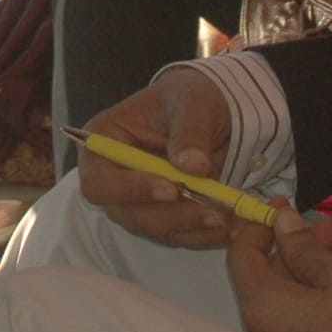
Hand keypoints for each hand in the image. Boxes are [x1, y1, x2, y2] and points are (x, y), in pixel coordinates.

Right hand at [77, 74, 238, 248]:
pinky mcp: (164, 215)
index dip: (129, 190)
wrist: (213, 111)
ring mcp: (138, 200)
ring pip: (156, 229)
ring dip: (192, 227)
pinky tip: (233, 224)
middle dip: (170, 215)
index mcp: (104, 141)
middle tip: (211, 209)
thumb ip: (190, 131)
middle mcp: (114, 177)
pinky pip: (180, 234)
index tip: (171, 189)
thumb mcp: (193, 103)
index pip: (98, 181)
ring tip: (229, 215)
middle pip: (126, 213)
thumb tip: (193, 166)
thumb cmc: (191, 98)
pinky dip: (206, 233)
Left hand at [228, 199, 331, 331]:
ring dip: (308, 262)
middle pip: (266, 273)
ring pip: (286, 289)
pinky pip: (300, 308)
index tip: (278, 206)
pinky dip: (314, 286)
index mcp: (264, 306)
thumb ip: (303, 245)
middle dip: (292, 243)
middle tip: (322, 225)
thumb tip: (282, 224)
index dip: (257, 225)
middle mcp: (267, 329)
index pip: (242, 256)